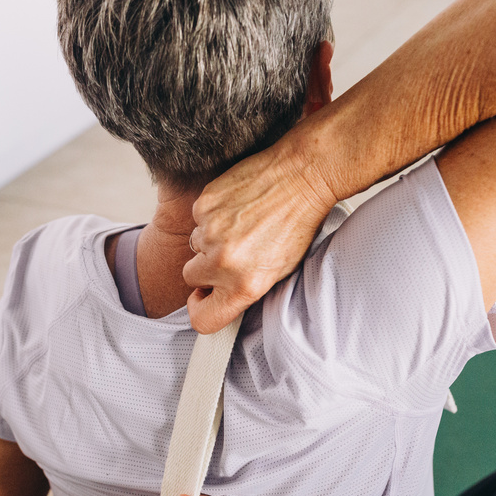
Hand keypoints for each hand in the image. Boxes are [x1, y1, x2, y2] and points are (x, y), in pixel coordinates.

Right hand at [182, 137, 337, 333]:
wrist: (304, 176)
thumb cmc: (299, 224)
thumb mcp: (279, 271)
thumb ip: (244, 287)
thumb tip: (219, 295)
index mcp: (245, 285)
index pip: (202, 319)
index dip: (201, 309)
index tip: (206, 297)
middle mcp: (223, 262)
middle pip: (192, 277)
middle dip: (206, 267)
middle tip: (233, 250)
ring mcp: (211, 231)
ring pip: (194, 245)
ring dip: (210, 239)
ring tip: (241, 224)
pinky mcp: (205, 203)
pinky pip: (198, 217)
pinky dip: (212, 214)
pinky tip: (238, 206)